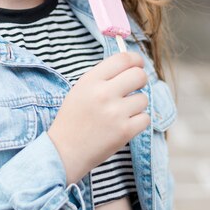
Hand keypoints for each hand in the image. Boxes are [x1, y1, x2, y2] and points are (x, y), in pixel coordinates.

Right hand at [47, 52, 149, 183]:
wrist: (64, 151)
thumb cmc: (74, 118)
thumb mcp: (81, 89)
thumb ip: (103, 76)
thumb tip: (131, 64)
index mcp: (91, 80)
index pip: (123, 59)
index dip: (135, 59)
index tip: (138, 64)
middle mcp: (104, 93)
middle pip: (139, 75)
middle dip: (140, 80)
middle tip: (133, 88)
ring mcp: (115, 113)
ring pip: (143, 98)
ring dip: (136, 105)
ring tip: (121, 112)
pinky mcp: (125, 131)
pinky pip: (145, 118)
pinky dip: (138, 121)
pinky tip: (124, 124)